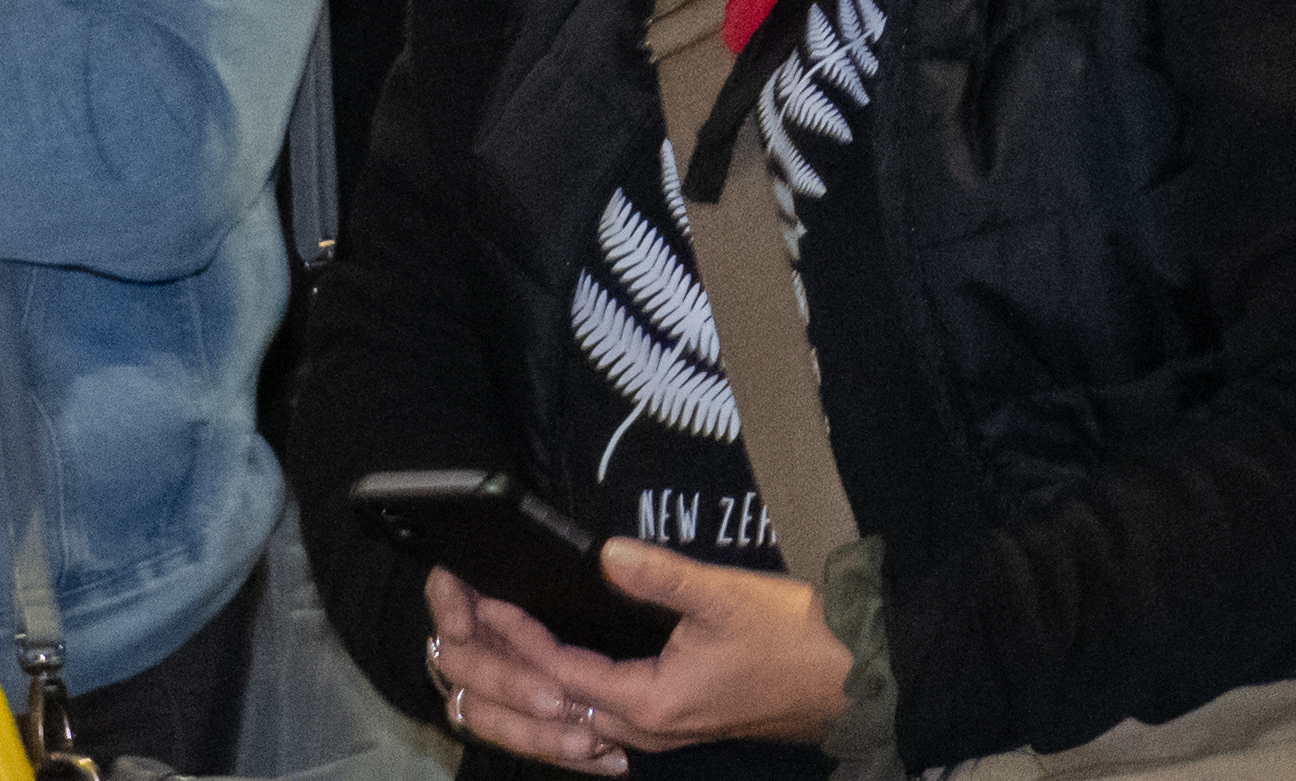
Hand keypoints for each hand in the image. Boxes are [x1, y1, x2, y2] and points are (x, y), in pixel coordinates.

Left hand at [430, 542, 864, 769]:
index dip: (519, 640)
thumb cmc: (793, 639)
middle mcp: (643, 731)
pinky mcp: (670, 732)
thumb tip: (604, 554)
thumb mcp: (727, 597)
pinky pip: (592, 741)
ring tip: (463, 689)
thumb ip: (662, 576)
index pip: (562, 672)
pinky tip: (542, 720)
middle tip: (447, 645)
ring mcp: (655, 738)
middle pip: (547, 715)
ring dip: (510, 712)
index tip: (486, 605)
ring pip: (562, 736)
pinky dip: (553, 729)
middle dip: (492, 681)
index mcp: (650, 703)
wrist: (848, 680)